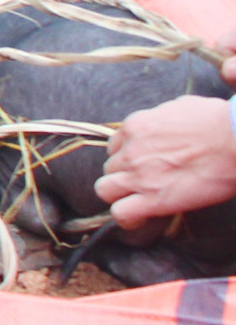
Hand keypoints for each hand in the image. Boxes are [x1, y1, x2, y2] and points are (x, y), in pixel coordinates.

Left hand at [95, 96, 235, 228]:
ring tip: (139, 200)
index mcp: (135, 126)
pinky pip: (121, 213)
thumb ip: (162, 117)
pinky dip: (126, 218)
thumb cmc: (218, 121)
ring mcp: (138, 176)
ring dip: (120, 195)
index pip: (115, 146)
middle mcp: (130, 151)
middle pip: (111, 168)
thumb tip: (165, 123)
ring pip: (105, 189)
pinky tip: (139, 219)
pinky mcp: (153, 199)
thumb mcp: (181, 106)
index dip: (128, 156)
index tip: (144, 163)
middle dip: (125, 175)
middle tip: (147, 182)